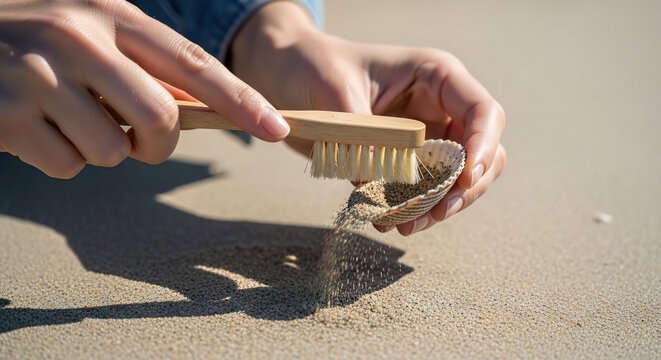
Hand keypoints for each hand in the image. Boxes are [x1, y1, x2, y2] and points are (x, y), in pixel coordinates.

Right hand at [0, 0, 288, 177]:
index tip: (277, 128)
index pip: (192, 62)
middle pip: (161, 117)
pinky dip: (62, 159)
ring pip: (113, 151)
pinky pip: (68, 167)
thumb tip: (206, 108)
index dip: (240, 99)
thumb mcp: (93, 32)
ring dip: (101, 149)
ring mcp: (39, 76)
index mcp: (109, 12)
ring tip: (68, 118)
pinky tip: (38, 128)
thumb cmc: (37, 42)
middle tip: (136, 138)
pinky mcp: (7, 116)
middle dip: (157, 143)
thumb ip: (146, 65)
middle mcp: (77, 37)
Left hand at [231, 1, 505, 234]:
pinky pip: (422, 190)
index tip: (465, 180)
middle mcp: (439, 107)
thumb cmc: (317, 65)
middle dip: (464, 188)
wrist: (290, 73)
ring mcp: (425, 135)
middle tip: (435, 213)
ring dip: (437, 206)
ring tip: (403, 226)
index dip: (483, 147)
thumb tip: (372, 183)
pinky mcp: (405, 159)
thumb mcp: (335, 91)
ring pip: (455, 179)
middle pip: (482, 152)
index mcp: (435, 77)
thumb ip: (359, 133)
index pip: (482, 112)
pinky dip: (411, 209)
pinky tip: (387, 221)